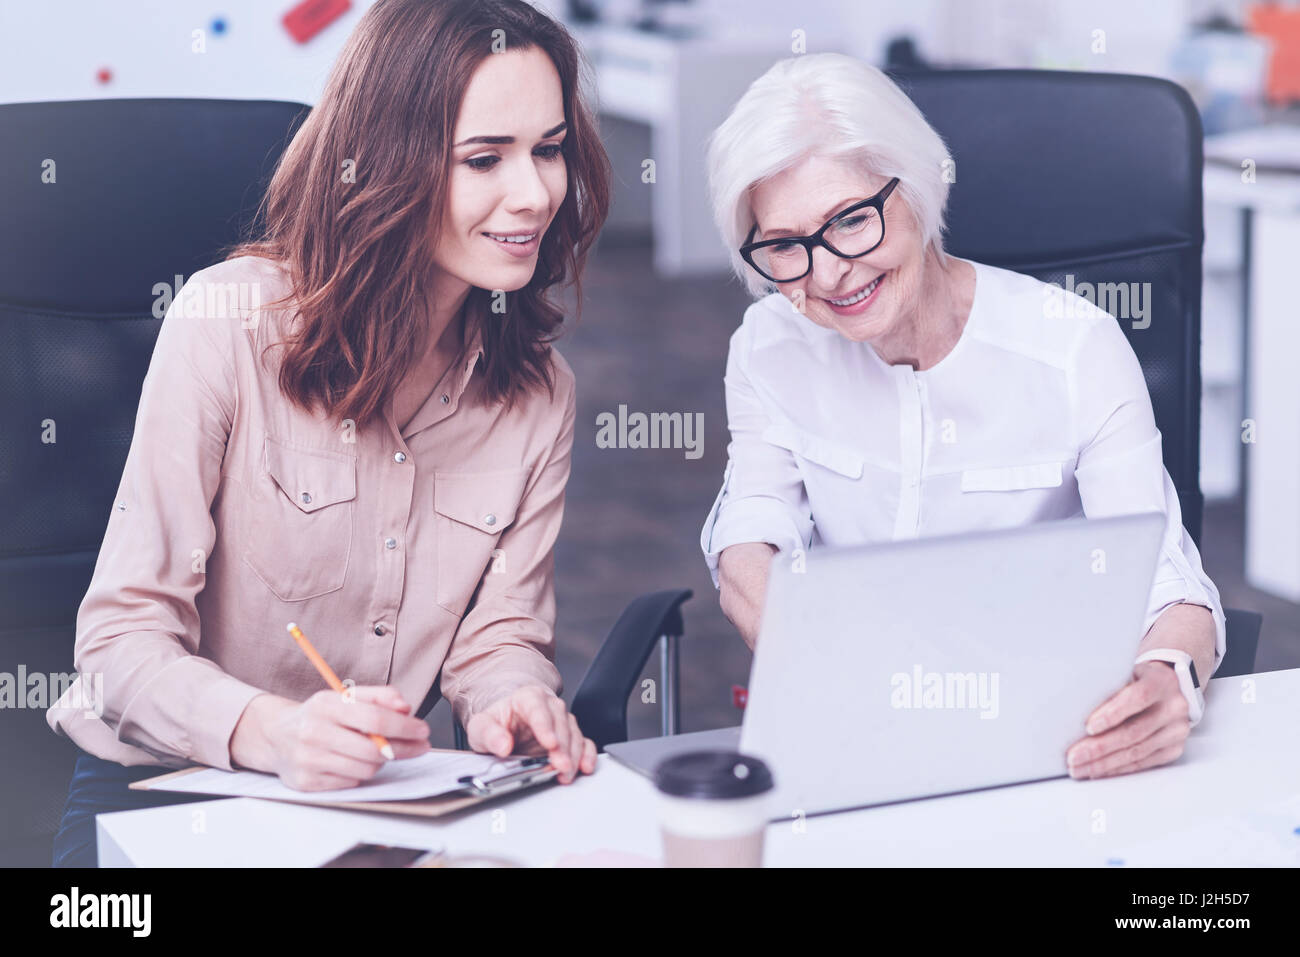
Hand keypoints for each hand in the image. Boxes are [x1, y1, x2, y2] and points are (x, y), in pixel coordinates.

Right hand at [234, 686, 431, 790]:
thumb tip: (406, 707)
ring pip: (365, 769)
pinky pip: (351, 783)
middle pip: (373, 749)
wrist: (276, 736)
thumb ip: (379, 696)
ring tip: (381, 752)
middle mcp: (313, 733)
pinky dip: (361, 774)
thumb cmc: (320, 715)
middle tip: (419, 747)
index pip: (374, 718)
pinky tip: (356, 762)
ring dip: (382, 762)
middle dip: (403, 749)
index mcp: (325, 705)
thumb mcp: (345, 697)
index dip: (404, 726)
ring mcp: (308, 760)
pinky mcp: (306, 783)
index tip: (423, 730)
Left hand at [464, 685, 596, 783]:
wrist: (505, 728)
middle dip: (562, 746)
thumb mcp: (480, 728)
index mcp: (526, 698)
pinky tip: (584, 766)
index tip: (550, 743)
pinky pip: (584, 743)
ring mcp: (561, 722)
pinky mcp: (569, 738)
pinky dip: (587, 755)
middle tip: (560, 765)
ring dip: (573, 755)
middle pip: (560, 722)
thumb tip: (503, 744)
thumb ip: (488, 734)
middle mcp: (548, 707)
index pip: (537, 707)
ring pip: (574, 734)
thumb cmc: (495, 725)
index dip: (545, 725)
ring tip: (566, 773)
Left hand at [1065, 662, 1190, 778]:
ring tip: (1079, 768)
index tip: (1088, 727)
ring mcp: (1175, 731)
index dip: (1113, 714)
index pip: (1138, 698)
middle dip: (1100, 747)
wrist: (1169, 688)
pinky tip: (1098, 771)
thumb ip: (1108, 686)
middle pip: (1134, 732)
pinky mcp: (1173, 749)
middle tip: (1073, 757)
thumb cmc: (1137, 679)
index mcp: (1161, 682)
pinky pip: (1142, 763)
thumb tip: (1072, 708)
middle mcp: (1173, 707)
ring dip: (1104, 763)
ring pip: (1136, 752)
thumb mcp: (1125, 672)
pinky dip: (1117, 769)